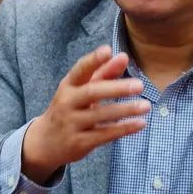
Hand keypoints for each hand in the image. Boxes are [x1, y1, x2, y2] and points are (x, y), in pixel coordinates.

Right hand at [21, 45, 149, 181]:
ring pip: (100, 115)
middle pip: (92, 92)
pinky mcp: (80, 142)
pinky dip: (123, 129)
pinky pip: (104, 134)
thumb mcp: (81, 90)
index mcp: (68, 86)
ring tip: (146, 105)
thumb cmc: (69, 109)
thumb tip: (123, 56)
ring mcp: (72, 124)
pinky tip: (140, 123)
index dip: (93, 60)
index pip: (80, 70)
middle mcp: (67, 103)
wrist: (46, 142)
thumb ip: (104, 73)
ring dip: (125, 110)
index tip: (108, 50)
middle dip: (116, 88)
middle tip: (140, 85)